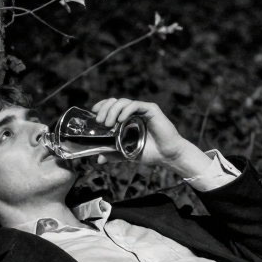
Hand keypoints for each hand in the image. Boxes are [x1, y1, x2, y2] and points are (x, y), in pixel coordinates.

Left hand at [89, 97, 211, 176]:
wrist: (167, 156)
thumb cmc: (150, 153)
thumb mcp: (127, 153)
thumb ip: (114, 154)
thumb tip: (98, 159)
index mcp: (128, 119)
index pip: (112, 106)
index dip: (102, 107)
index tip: (94, 114)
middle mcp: (134, 112)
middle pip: (115, 101)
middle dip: (105, 108)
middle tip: (99, 121)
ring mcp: (143, 109)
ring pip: (123, 102)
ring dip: (113, 110)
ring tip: (108, 123)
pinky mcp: (151, 109)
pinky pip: (135, 105)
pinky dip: (126, 110)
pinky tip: (120, 120)